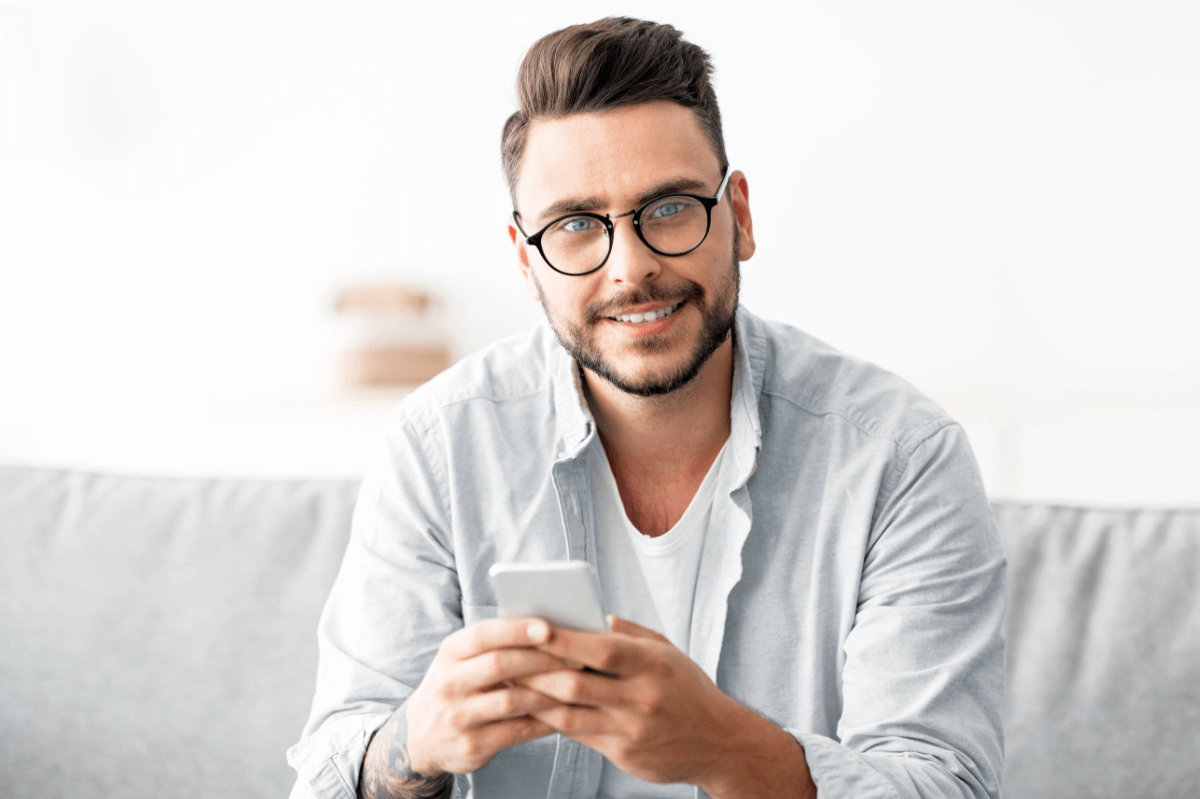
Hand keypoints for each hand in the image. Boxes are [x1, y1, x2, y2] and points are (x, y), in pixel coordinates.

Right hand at [386, 618, 567, 777]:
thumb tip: (548, 627)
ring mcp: (459, 716)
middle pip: (500, 664)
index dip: (516, 630)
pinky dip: (544, 721)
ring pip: (512, 700)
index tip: (548, 627)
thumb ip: (494, 644)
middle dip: (541, 658)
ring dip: (549, 692)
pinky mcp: (472, 745)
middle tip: (576, 656)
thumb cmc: (455, 687)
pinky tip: (563, 713)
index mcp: (450, 653)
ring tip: (576, 684)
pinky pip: (517, 731)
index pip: (484, 634)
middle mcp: (449, 683)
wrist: (418, 737)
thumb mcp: (460, 660)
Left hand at [517, 616, 815, 798]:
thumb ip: (630, 634)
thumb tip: (592, 617)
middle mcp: (642, 698)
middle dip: (537, 671)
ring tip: (509, 684)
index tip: (534, 627)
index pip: (601, 649)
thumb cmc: (688, 689)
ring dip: (535, 699)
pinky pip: (579, 735)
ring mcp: (632, 730)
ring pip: (569, 714)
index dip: (564, 639)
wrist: (720, 743)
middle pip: (576, 684)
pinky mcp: (624, 755)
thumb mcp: (668, 651)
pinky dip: (553, 720)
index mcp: (654, 664)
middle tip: (507, 658)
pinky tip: (535, 707)